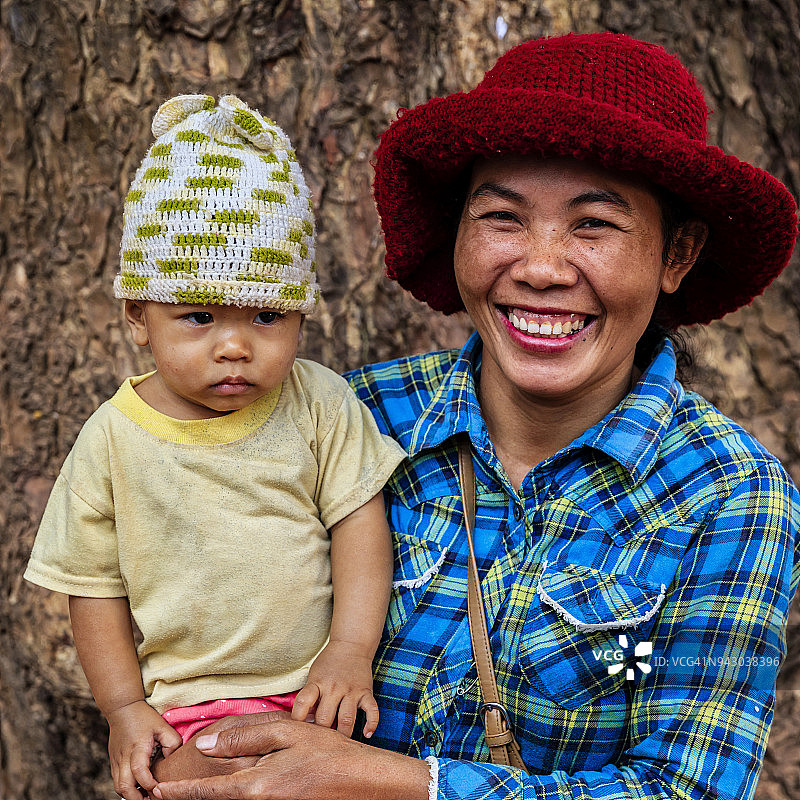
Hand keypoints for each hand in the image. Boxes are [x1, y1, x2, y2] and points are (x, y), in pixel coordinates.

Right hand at [106, 700, 182, 799]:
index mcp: (137, 747)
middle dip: (137, 798)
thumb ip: (172, 743)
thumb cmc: (144, 717)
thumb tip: (173, 761)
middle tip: (152, 799)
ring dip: (131, 795)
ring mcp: (116, 761)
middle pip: (123, 786)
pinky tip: (139, 788)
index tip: (159, 787)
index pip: (139, 770)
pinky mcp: (113, 763)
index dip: (148, 783)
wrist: (122, 709)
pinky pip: (117, 781)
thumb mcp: (163, 726)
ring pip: (118, 787)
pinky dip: (127, 789)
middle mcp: (123, 757)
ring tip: (146, 796)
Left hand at [152, 717, 429, 799]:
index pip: (207, 792)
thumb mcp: (287, 732)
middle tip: (167, 793)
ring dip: (219, 793)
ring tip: (198, 788)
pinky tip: (239, 781)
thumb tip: (205, 743)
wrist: (365, 782)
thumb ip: (244, 737)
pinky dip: (239, 793)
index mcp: (256, 786)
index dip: (179, 792)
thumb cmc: (328, 752)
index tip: (156, 791)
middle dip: (194, 796)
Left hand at [291, 640, 378, 737]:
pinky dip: (371, 724)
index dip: (298, 720)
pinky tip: (367, 734)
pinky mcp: (366, 692)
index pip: (303, 703)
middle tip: (318, 744)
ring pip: (347, 719)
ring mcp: (352, 690)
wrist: (351, 644)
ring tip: (338, 746)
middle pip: (325, 718)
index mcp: (317, 683)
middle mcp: (334, 687)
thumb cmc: (328, 664)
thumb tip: (303, 725)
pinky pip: (372, 711)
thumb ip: (309, 698)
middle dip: (320, 735)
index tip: (297, 732)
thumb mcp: (313, 676)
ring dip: (342, 735)